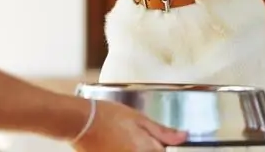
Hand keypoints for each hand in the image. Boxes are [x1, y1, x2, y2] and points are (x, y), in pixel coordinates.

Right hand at [72, 100, 186, 151]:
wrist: (81, 122)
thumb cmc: (108, 115)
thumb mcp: (138, 118)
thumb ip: (162, 131)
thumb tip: (184, 137)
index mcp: (148, 150)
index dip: (167, 147)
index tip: (163, 141)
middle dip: (152, 148)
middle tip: (139, 136)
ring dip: (140, 148)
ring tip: (128, 138)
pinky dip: (126, 149)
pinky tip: (120, 142)